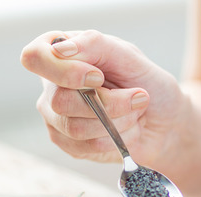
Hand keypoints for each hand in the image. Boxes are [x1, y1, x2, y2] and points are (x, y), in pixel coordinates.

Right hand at [20, 30, 186, 166]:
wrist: (165, 120)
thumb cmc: (146, 82)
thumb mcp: (128, 55)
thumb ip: (95, 44)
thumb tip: (61, 50)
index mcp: (60, 53)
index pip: (35, 58)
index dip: (66, 72)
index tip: (99, 77)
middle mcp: (51, 85)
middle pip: (60, 101)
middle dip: (109, 104)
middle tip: (138, 97)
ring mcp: (56, 117)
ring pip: (75, 128)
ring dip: (118, 122)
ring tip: (135, 113)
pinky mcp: (68, 144)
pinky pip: (85, 147)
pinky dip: (116, 139)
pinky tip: (127, 129)